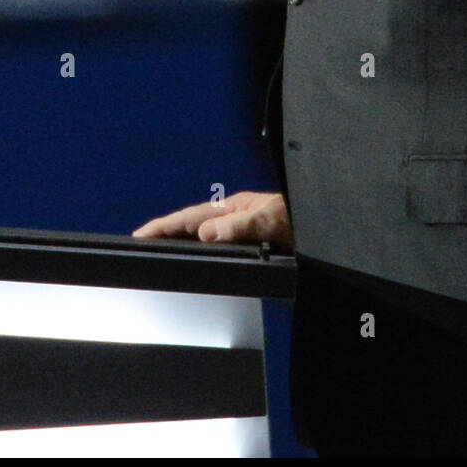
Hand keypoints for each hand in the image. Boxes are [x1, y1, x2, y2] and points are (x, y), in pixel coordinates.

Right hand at [133, 191, 293, 251]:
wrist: (328, 228)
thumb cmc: (302, 218)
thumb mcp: (272, 219)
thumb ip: (242, 225)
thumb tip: (205, 232)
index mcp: (235, 208)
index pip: (192, 217)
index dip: (164, 225)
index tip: (140, 233)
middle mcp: (235, 217)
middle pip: (192, 224)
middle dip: (165, 231)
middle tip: (138, 242)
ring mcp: (242, 229)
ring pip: (203, 234)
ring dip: (180, 241)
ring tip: (158, 250)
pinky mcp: (251, 243)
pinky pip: (217, 247)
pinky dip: (200, 251)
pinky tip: (196, 258)